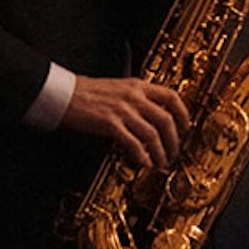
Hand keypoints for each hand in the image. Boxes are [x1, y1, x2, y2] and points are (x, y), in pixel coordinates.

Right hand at [63, 75, 188, 170]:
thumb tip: (150, 113)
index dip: (183, 114)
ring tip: (161, 162)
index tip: (185, 127)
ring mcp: (122, 110)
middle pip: (166, 119)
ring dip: (160, 152)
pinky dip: (142, 155)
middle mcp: (134, 96)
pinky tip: (144, 163)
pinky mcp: (109, 123)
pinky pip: (133, 142)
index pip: (171, 96)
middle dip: (174, 140)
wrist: (63, 93)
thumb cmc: (87, 91)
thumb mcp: (117, 86)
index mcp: (137, 85)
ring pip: (152, 134)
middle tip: (173, 152)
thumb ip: (135, 96)